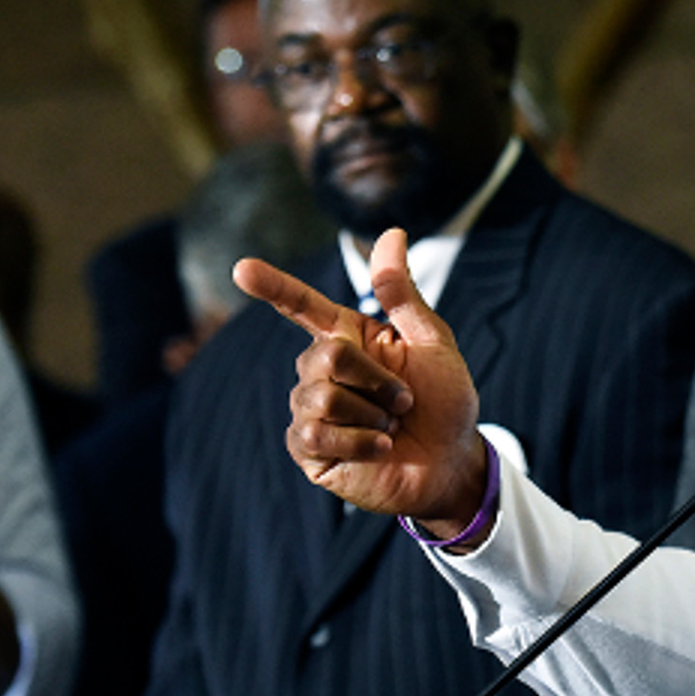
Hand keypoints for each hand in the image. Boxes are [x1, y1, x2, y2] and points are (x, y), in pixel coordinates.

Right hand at [234, 229, 488, 536]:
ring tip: (392, 426)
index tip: (243, 269)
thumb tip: (392, 233)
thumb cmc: (445, 401)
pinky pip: (313, 432)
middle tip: (405, 401)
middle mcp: (321, 370)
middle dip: (377, 380)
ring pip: (321, 397)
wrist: (451, 462)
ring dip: (372, 413)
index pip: (301, 307)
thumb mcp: (433, 343)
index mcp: (349, 337)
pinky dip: (359, 441)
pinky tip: (379, 448)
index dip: (273, 287)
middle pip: (326, 356)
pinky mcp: (308, 448)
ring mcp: (310, 409)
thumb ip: (403, 294)